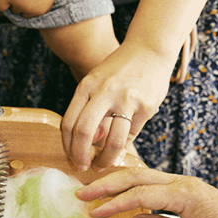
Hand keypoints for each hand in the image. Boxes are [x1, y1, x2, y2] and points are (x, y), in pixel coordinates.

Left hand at [0, 0, 60, 18]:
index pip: (0, 6)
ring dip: (25, 9)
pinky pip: (35, 14)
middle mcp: (18, 5)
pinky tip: (39, 0)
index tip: (6, 2)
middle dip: (16, 4)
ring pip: (24, 14)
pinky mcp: (40, 12)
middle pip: (14, 10)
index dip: (3, 4)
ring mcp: (29, 10)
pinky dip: (36, 9)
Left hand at [61, 42, 172, 169]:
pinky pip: (132, 134)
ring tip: (103, 165)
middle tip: (83, 168)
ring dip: (105, 159)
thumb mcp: (97, 82)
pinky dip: (125, 146)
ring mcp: (126, 99)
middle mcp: (104, 92)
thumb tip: (89, 143)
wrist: (150, 48)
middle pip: (84, 133)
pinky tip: (121, 149)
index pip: (68, 123)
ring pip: (112, 141)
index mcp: (87, 86)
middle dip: (80, 157)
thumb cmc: (119, 70)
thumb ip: (88, 110)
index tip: (71, 159)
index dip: (67, 147)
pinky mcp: (146, 106)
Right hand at [76, 167, 217, 217]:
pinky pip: (149, 182)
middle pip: (135, 177)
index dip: (115, 204)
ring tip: (92, 192)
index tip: (94, 213)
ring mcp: (181, 183)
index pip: (140, 195)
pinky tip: (117, 192)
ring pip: (141, 176)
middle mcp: (180, 183)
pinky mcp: (181, 188)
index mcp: (184, 195)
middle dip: (106, 185)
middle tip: (81, 195)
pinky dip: (129, 185)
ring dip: (115, 183)